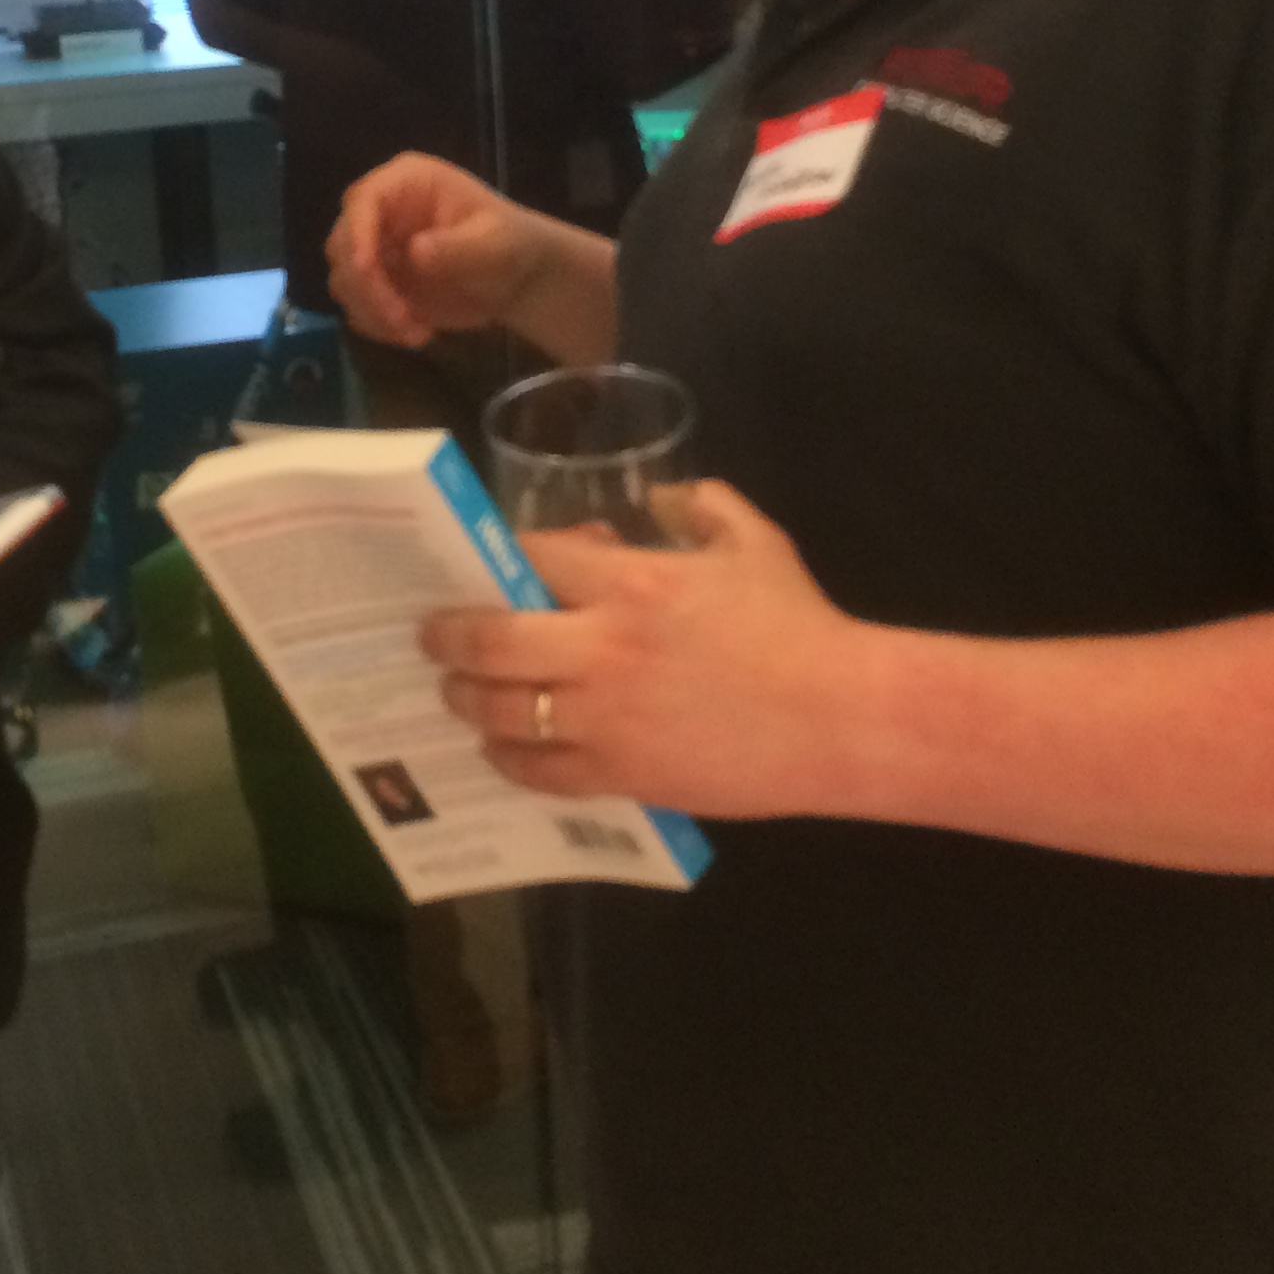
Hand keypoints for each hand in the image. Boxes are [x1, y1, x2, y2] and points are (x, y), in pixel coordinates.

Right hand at [325, 152, 566, 348]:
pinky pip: (357, 306)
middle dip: (365, 285)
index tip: (365, 269)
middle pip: (342, 243)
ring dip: (372, 312)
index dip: (356, 232)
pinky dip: (378, 326)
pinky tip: (417, 333)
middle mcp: (382, 211)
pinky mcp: (376, 284)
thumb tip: (416, 252)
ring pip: (344, 279)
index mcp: (408, 183)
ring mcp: (374, 248)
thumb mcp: (495, 244)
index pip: (363, 199)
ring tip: (417, 332)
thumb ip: (458, 247)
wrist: (515, 279)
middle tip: (402, 317)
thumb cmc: (509, 245)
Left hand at [415, 480, 871, 816]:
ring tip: (456, 692)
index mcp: (633, 583)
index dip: (500, 556)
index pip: (532, 558)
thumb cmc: (798, 625)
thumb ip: (702, 508)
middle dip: (448, 636)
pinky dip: (510, 758)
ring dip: (467, 699)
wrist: (842, 719)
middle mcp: (603, 650)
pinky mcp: (621, 775)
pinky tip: (502, 748)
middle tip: (432, 634)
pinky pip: (540, 771)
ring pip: (503, 711)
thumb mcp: (754, 543)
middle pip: (491, 640)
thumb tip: (661, 498)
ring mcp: (606, 720)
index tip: (483, 562)